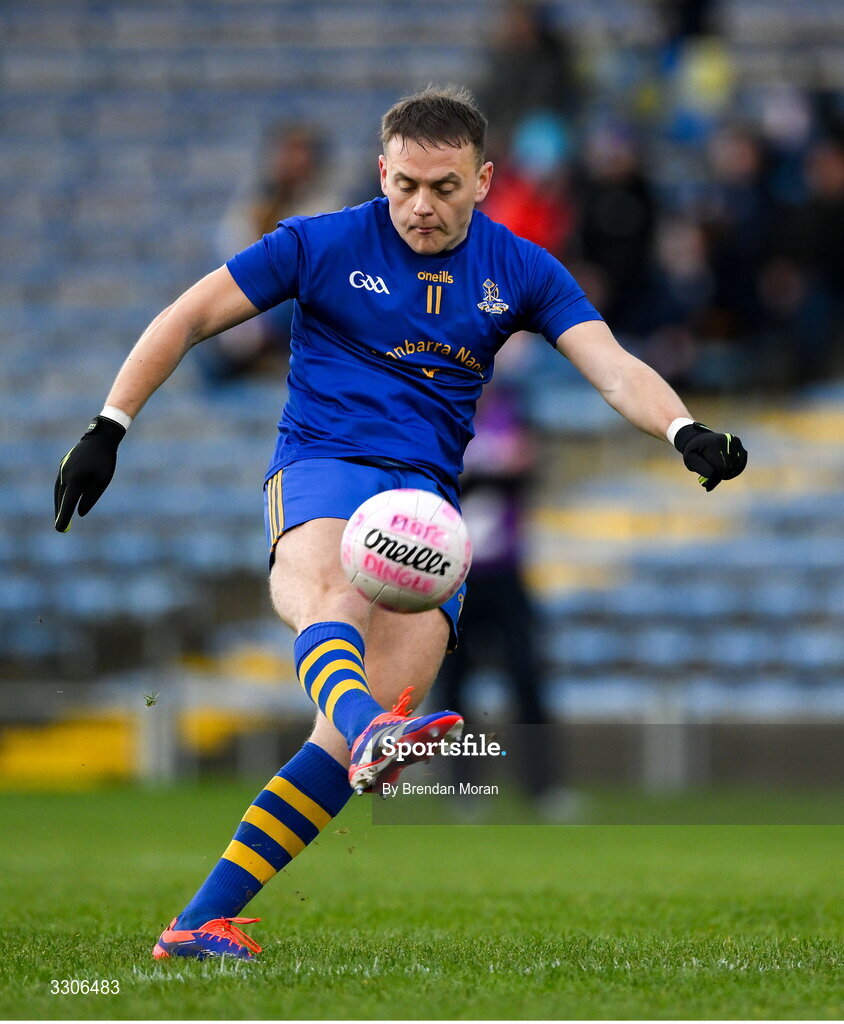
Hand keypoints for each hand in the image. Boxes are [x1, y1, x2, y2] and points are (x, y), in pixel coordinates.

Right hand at [54, 415, 125, 530]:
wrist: (100, 438)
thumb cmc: (105, 461)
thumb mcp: (102, 482)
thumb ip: (90, 498)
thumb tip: (79, 513)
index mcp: (76, 481)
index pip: (67, 504)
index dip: (63, 518)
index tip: (60, 530)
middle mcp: (65, 476)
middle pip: (61, 499)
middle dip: (60, 513)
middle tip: (60, 526)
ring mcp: (62, 469)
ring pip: (58, 491)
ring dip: (59, 503)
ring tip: (61, 515)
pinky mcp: (63, 465)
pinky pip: (60, 482)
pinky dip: (61, 492)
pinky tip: (64, 498)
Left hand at [673, 422, 746, 491]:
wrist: (699, 438)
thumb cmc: (694, 451)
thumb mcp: (690, 459)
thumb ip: (699, 467)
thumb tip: (712, 474)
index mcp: (713, 443)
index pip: (720, 467)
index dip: (715, 480)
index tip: (707, 487)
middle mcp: (726, 440)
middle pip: (728, 467)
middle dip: (719, 477)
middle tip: (710, 481)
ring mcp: (734, 440)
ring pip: (736, 466)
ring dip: (727, 474)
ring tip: (716, 474)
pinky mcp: (738, 443)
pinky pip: (741, 461)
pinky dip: (735, 470)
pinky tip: (725, 472)